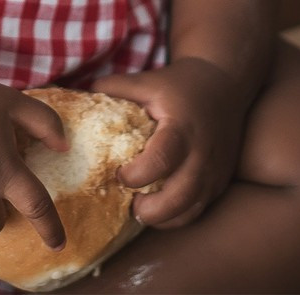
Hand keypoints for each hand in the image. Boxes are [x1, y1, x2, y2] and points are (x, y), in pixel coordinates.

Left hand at [93, 57, 249, 228]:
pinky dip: (176, 217)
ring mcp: (214, 171)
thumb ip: (113, 89)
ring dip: (163, 218)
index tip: (119, 174)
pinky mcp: (220, 182)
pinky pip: (198, 211)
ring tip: (142, 207)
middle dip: (150, 210)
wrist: (224, 84)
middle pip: (180, 197)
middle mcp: (202, 154)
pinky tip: (158, 207)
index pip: (162, 159)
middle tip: (130, 204)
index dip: (136, 174)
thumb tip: (75, 97)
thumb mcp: (147, 81)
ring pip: (191, 211)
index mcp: (182, 127)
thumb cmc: (179, 84)